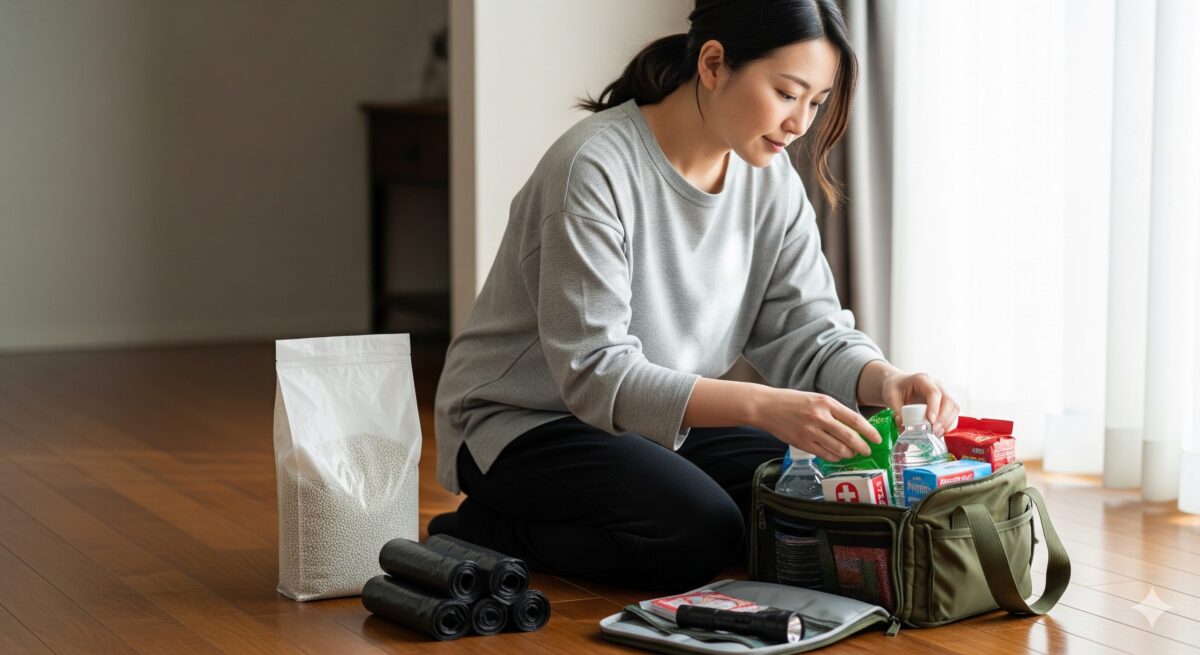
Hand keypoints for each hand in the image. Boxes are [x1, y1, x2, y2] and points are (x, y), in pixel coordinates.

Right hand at [756, 388, 880, 460]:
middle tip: (867, 451)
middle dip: (862, 446)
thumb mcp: (816, 399)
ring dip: (849, 453)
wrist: (767, 407)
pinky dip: (835, 457)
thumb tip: (854, 426)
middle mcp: (820, 417)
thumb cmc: (793, 401)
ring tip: (851, 453)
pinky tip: (837, 455)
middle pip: (849, 437)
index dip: (869, 432)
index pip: (855, 420)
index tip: (877, 439)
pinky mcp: (803, 443)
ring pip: (838, 448)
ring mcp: (811, 431)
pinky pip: (825, 454)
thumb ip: (834, 411)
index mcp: (826, 403)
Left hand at [881, 371, 958, 435]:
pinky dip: (948, 424)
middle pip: (948, 401)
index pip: (934, 392)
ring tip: (936, 434)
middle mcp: (936, 385)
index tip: (930, 421)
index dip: (934, 407)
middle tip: (934, 432)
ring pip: (953, 408)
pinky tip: (939, 432)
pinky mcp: (944, 403)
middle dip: (943, 418)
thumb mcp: (891, 397)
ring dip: (948, 423)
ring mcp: (942, 394)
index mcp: (922, 380)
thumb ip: (897, 412)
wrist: (898, 384)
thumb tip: (904, 430)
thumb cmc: (895, 387)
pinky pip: (952, 414)